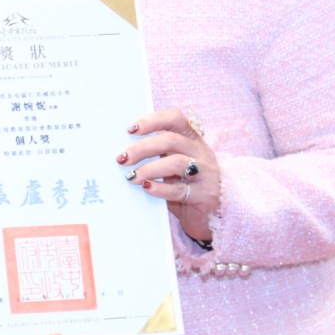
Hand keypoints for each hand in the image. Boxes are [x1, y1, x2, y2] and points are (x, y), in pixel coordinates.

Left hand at [118, 108, 220, 242]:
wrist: (212, 216)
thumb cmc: (185, 186)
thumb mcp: (173, 165)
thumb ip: (158, 154)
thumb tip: (124, 152)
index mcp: (192, 140)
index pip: (176, 119)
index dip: (153, 120)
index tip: (131, 129)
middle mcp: (201, 153)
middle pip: (171, 140)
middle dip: (143, 148)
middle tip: (123, 159)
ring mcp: (206, 174)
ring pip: (176, 163)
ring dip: (149, 169)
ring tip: (132, 177)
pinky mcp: (204, 196)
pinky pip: (179, 190)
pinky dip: (160, 188)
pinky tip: (147, 188)